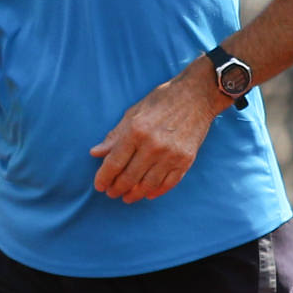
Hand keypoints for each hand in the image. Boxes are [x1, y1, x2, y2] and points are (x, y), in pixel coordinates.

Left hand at [88, 67, 222, 200]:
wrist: (197, 96)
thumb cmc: (161, 101)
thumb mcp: (133, 113)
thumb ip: (115, 136)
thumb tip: (95, 153)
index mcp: (136, 131)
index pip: (114, 163)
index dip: (104, 178)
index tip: (99, 186)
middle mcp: (153, 145)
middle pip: (129, 177)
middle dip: (117, 188)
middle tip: (112, 193)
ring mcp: (171, 154)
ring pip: (148, 185)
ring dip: (134, 194)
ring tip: (127, 197)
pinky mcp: (186, 160)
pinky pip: (168, 183)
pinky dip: (156, 191)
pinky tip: (147, 194)